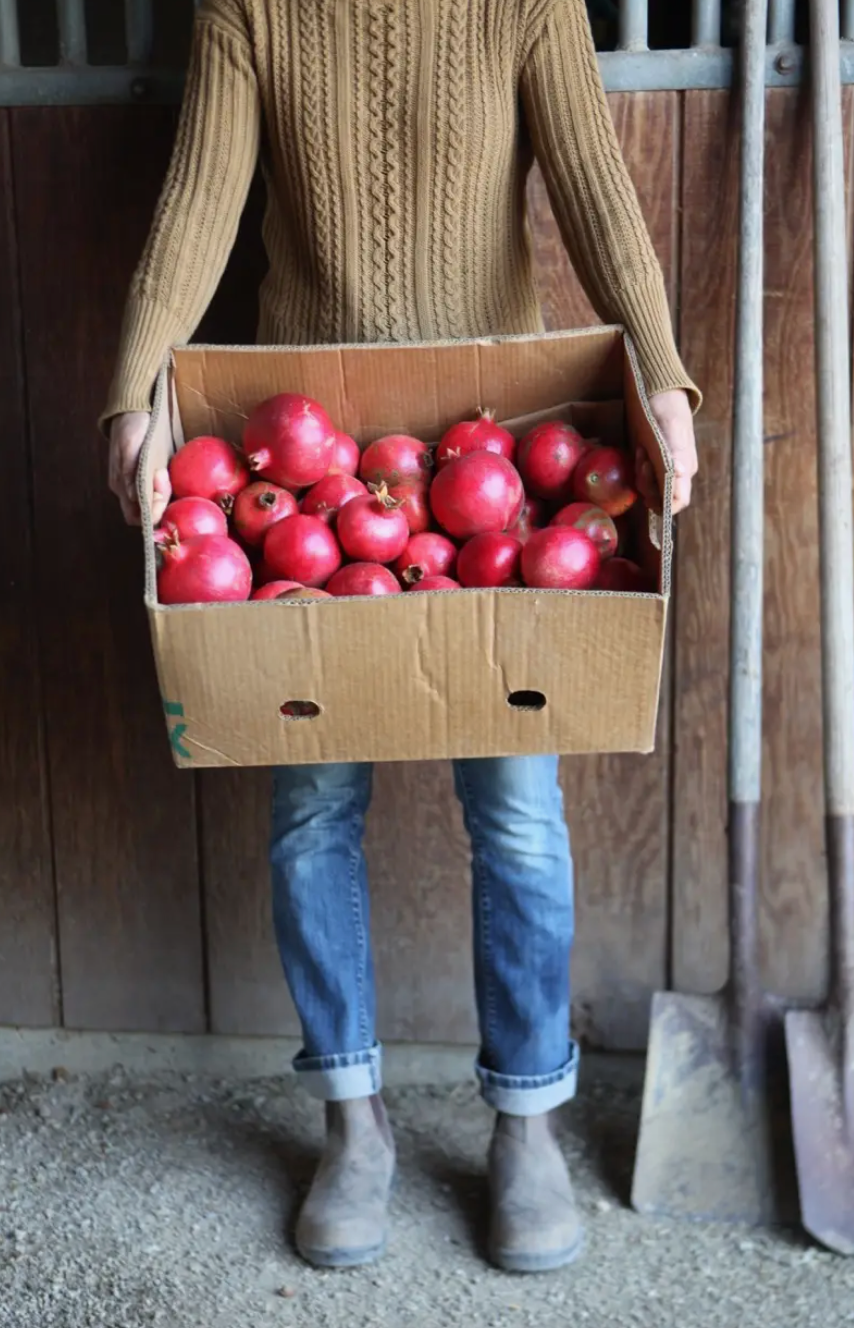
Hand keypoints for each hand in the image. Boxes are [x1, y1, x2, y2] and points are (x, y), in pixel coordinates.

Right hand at [108, 410, 170, 525]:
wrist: (133, 408)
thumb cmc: (131, 425)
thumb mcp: (129, 445)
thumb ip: (129, 472)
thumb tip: (134, 496)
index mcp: (120, 485)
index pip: (136, 516)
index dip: (151, 514)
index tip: (161, 496)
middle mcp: (127, 490)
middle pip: (146, 515)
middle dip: (161, 506)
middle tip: (167, 481)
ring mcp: (136, 484)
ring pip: (152, 505)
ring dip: (164, 499)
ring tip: (168, 477)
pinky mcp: (146, 476)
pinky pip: (156, 492)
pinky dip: (165, 491)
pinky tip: (173, 480)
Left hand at [636, 389, 697, 516]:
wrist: (658, 388)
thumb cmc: (664, 405)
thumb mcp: (667, 426)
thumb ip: (674, 451)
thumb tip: (680, 474)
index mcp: (686, 468)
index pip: (678, 502)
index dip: (660, 502)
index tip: (646, 484)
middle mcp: (680, 472)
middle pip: (661, 497)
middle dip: (646, 483)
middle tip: (641, 457)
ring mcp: (668, 466)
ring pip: (652, 487)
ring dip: (641, 473)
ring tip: (641, 449)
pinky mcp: (658, 460)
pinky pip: (647, 476)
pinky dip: (640, 467)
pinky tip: (639, 449)